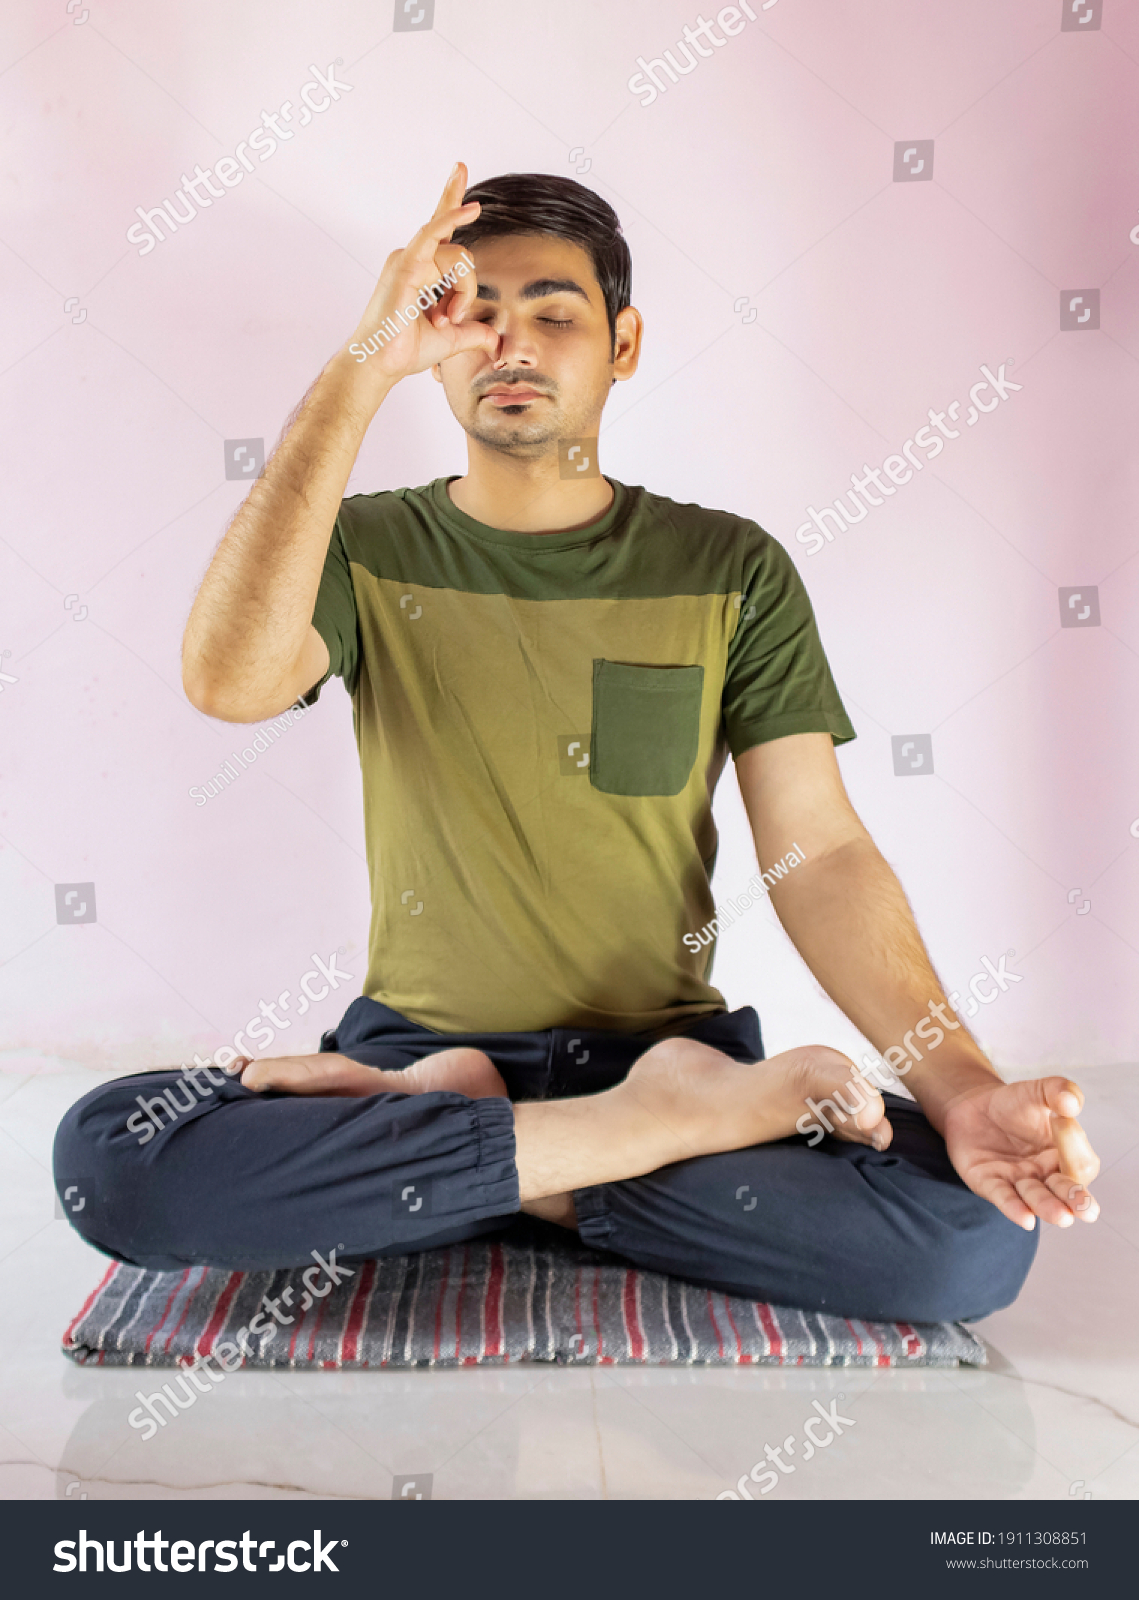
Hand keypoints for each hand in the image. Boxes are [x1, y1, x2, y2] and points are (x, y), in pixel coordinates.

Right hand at [338, 160, 497, 398]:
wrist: (381, 364)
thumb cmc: (405, 351)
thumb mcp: (452, 340)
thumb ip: (475, 332)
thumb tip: (497, 340)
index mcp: (420, 268)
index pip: (440, 228)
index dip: (451, 199)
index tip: (459, 169)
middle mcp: (412, 257)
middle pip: (462, 256)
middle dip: (466, 292)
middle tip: (448, 321)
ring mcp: (407, 258)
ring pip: (458, 258)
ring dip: (461, 293)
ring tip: (443, 320)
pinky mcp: (405, 265)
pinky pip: (433, 234)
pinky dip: (451, 219)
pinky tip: (471, 208)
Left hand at [942, 1075, 1099, 1229]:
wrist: (973, 1105)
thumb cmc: (1014, 1104)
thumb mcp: (1039, 1091)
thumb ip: (1060, 1090)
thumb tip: (1071, 1103)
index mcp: (1065, 1157)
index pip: (1081, 1164)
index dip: (1074, 1147)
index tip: (1059, 1118)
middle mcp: (1045, 1176)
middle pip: (1064, 1192)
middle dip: (1075, 1200)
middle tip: (1086, 1210)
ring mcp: (1017, 1182)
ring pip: (1036, 1199)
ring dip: (1047, 1207)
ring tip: (1062, 1216)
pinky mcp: (988, 1183)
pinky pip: (1003, 1198)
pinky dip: (1014, 1208)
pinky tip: (1025, 1219)